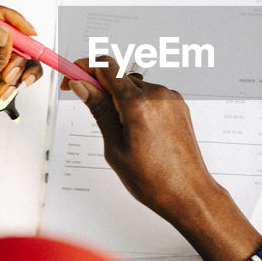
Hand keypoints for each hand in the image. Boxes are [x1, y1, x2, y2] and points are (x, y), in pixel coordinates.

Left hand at [0, 3, 43, 172]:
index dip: (4, 17)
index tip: (27, 30)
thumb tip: (2, 30)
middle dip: (14, 52)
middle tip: (13, 74)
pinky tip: (12, 93)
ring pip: (10, 51)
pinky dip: (19, 78)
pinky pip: (13, 68)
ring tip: (8, 90)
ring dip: (17, 69)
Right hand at [63, 60, 261, 260]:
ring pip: (136, 87)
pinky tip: (139, 131)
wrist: (188, 193)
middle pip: (120, 76)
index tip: (73, 75)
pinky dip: (139, 105)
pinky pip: (151, 96)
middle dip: (101, 87)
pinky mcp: (179, 106)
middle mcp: (158, 95)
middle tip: (89, 105)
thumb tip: (83, 87)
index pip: (106, 67)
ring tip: (122, 131)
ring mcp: (171, 99)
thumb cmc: (154, 179)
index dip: (84, 67)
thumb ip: (99, 110)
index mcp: (138, 104)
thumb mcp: (114, 146)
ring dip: (121, 98)